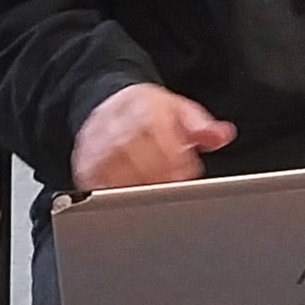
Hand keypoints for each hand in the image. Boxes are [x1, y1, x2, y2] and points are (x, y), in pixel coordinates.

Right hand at [72, 85, 235, 193]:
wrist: (110, 104)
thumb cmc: (148, 112)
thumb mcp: (179, 111)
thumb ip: (201, 126)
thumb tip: (220, 135)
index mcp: (141, 106)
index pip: (154, 131)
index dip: (172, 156)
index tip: (186, 172)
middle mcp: (115, 123)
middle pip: (132, 152)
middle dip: (156, 175)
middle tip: (173, 189)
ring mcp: (96, 143)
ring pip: (111, 170)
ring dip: (135, 187)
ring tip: (153, 198)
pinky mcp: (84, 161)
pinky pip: (93, 182)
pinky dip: (111, 194)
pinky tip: (128, 199)